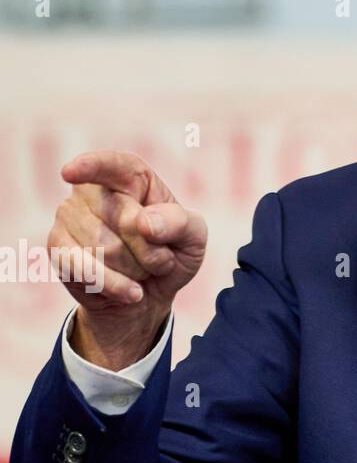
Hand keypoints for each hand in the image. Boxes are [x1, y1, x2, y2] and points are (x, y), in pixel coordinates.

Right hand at [49, 151, 207, 369]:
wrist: (148, 297)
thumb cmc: (170, 256)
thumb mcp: (193, 239)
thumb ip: (179, 223)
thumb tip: (143, 223)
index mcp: (130, 177)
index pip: (112, 165)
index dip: (91, 167)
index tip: (69, 173)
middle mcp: (93, 190)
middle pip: (125, 220)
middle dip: (152, 251)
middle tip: (157, 259)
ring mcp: (69, 216)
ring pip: (106, 248)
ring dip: (135, 270)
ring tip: (139, 270)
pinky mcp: (57, 247)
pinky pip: (86, 269)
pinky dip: (117, 286)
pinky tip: (131, 292)